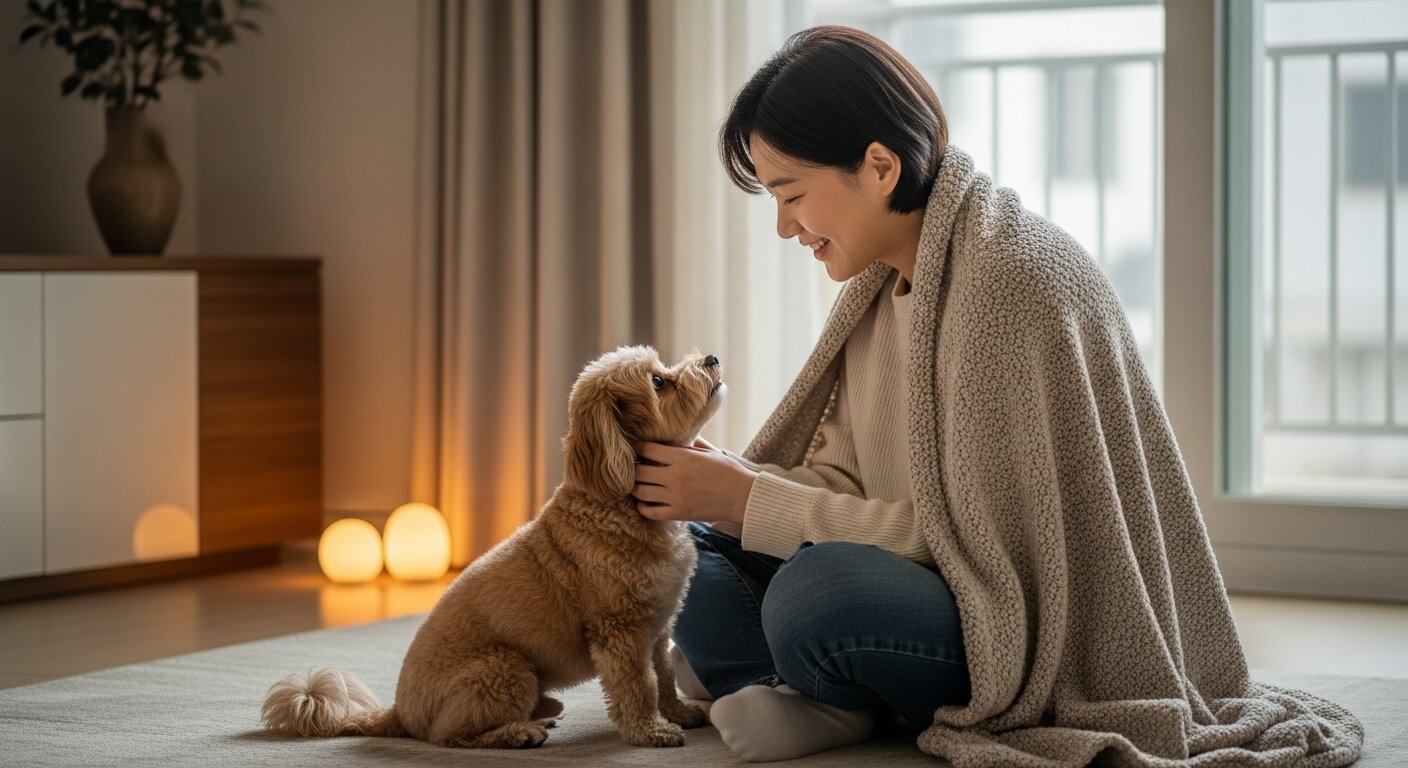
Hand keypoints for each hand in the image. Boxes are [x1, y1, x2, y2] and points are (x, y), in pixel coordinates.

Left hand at [633, 438, 756, 524]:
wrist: (742, 497)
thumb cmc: (727, 471)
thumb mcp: (709, 451)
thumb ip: (690, 442)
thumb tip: (676, 433)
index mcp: (682, 457)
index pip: (646, 450)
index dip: (638, 448)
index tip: (636, 449)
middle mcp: (675, 477)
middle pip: (638, 472)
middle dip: (632, 469)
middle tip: (632, 468)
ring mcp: (675, 497)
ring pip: (640, 492)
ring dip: (635, 488)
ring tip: (637, 484)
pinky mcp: (678, 513)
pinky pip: (650, 512)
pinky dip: (642, 507)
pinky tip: (645, 501)